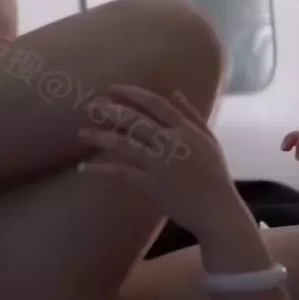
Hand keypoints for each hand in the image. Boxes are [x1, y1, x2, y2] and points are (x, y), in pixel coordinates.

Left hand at [77, 85, 239, 238]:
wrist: (216, 211)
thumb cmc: (215, 176)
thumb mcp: (210, 140)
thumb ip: (192, 115)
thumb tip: (175, 92)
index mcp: (186, 130)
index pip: (156, 104)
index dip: (133, 93)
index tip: (113, 88)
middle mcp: (171, 143)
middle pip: (136, 120)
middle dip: (110, 111)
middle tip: (89, 105)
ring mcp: (160, 164)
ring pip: (124, 144)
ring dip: (101, 137)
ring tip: (81, 132)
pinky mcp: (150, 185)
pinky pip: (121, 174)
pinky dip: (101, 170)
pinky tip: (83, 168)